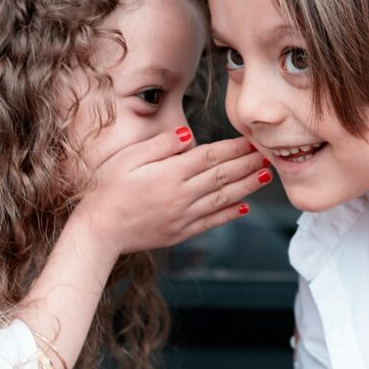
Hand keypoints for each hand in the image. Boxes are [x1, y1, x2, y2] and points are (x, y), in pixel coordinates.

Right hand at [75, 128, 272, 254]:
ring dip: (246, 187)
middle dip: (247, 164)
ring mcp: (183, 216)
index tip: (251, 140)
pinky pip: (211, 222)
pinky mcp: (180, 233)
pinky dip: (229, 214)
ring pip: (222, 198)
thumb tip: (189, 135)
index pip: (210, 156)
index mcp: (170, 174)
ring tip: (265, 177)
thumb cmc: (106, 189)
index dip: (234, 148)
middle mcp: (182, 195)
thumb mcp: (128, 158)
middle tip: (269, 154)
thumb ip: (160, 146)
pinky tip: (244, 208)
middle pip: (222, 176)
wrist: (99, 230)